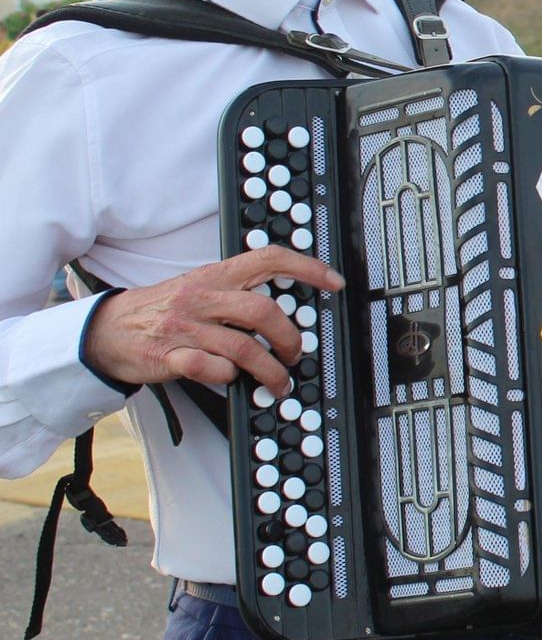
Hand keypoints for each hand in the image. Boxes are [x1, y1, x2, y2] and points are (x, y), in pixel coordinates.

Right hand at [84, 249, 345, 394]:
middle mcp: (202, 298)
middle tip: (296, 354)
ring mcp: (186, 328)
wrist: (108, 330)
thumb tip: (285, 308)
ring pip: (244, 348)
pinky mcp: (170, 357)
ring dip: (270, 370)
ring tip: (278, 381)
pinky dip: (229, 377)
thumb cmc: (163, 310)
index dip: (307, 268)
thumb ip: (237, 291)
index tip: (334, 282)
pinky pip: (212, 369)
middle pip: (263, 311)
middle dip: (290, 338)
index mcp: (214, 276)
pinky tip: (233, 379)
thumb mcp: (200, 288)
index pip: (267, 258)